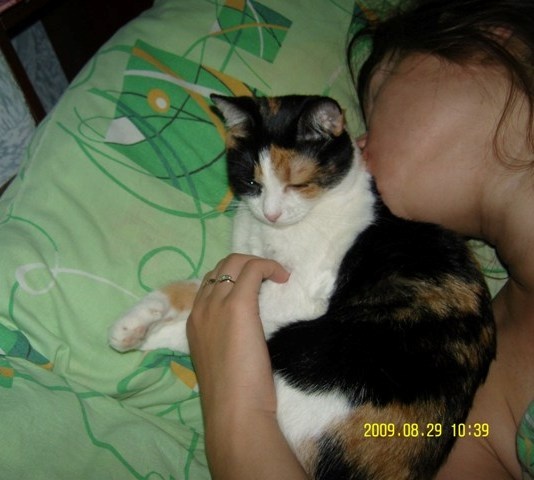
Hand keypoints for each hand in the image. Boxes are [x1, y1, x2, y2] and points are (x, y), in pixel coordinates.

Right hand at [186, 254, 308, 478]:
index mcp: (193, 322)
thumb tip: (242, 330)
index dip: (233, 278)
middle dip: (245, 265)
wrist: (233, 411)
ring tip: (276, 277)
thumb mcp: (219, 358)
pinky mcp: (237, 306)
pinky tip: (283, 278)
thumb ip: (224, 337)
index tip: (255, 286)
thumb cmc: (231, 394)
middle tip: (267, 278)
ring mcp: (216, 305)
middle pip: (221, 267)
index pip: (210, 283)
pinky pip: (253, 270)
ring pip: (235, 262)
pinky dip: (269, 267)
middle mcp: (201, 308)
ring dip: (258, 264)